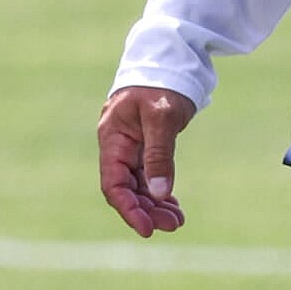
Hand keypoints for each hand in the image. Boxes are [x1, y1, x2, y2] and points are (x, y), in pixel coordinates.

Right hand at [97, 84, 194, 236]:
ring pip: (138, 185)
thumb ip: (159, 155)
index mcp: (113, 137)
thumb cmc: (161, 84)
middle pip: (125, 188)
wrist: (168, 61)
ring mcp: (131, 147)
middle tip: (173, 225)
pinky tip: (172, 205)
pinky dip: (159, 192)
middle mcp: (118, 145)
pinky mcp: (145, 146)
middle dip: (146, 210)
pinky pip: (147, 176)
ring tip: (177, 220)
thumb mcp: (161, 117)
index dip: (128, 208)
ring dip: (155, 205)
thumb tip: (158, 194)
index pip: (113, 182)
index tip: (147, 228)